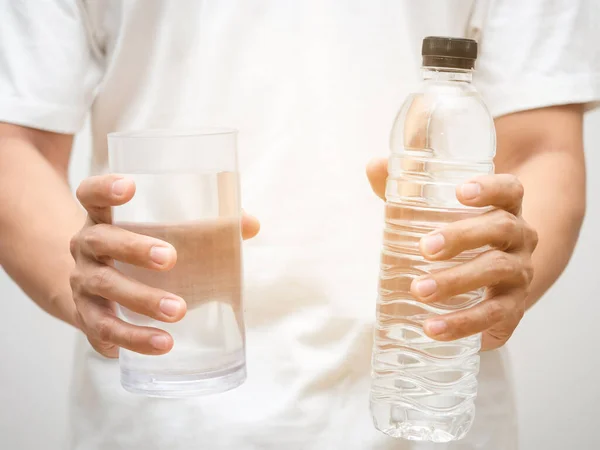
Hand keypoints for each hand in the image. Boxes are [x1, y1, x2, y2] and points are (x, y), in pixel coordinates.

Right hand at [69, 174, 259, 357]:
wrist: (95, 292)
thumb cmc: (138, 253)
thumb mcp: (160, 235)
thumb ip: (205, 228)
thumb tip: (249, 224)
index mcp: (103, 219)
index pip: (91, 195)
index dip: (105, 188)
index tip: (130, 186)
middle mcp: (86, 247)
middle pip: (101, 241)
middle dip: (134, 249)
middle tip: (171, 259)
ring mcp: (82, 282)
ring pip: (104, 287)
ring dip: (141, 300)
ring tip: (178, 311)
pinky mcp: (86, 316)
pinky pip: (105, 329)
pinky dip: (133, 338)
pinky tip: (162, 343)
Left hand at [367, 159, 537, 349]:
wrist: (497, 281)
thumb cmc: (461, 237)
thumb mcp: (438, 213)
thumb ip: (406, 190)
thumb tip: (374, 166)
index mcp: (505, 209)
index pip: (510, 190)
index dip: (491, 187)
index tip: (461, 192)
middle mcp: (520, 238)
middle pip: (500, 229)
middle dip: (461, 236)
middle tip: (424, 248)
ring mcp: (521, 273)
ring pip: (498, 271)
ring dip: (457, 281)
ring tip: (420, 290)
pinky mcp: (513, 308)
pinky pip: (495, 317)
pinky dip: (464, 323)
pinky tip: (434, 329)